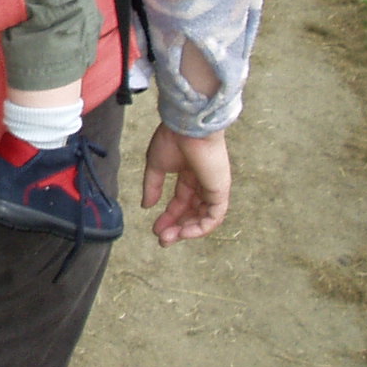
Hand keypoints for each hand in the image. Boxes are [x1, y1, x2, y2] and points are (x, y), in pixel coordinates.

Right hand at [141, 124, 230, 244]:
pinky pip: (214, 216)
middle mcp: (203, 182)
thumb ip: (152, 187)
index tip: (155, 229)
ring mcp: (213, 187)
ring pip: (203, 217)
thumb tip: (146, 206)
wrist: (187, 127)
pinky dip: (201, 228)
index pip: (181, 201)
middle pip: (192, 212)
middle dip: (177, 227)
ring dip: (186, 231)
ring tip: (169, 238)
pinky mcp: (220, 191)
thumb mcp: (156, 166)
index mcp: (189, 174)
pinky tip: (184, 233)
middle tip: (163, 240)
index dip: (169, 217)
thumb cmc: (172, 139)